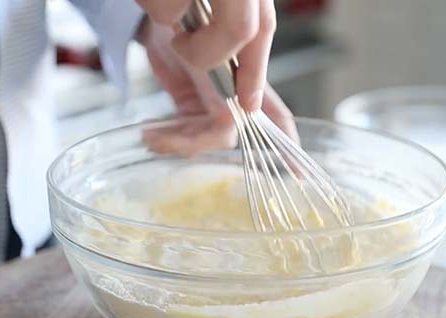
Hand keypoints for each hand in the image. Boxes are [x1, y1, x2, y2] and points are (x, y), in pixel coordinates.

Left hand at [138, 19, 297, 156]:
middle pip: (224, 136)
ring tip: (149, 134)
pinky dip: (165, 136)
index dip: (286, 143)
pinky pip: (181, 133)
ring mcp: (209, 106)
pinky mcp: (187, 109)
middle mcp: (233, 99)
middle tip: (160, 138)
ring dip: (174, 141)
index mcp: (249, 82)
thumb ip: (239, 71)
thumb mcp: (221, 42)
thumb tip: (249, 106)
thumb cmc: (201, 17)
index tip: (296, 171)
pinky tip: (149, 132)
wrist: (166, 17)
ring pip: (200, 138)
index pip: (275, 116)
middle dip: (193, 142)